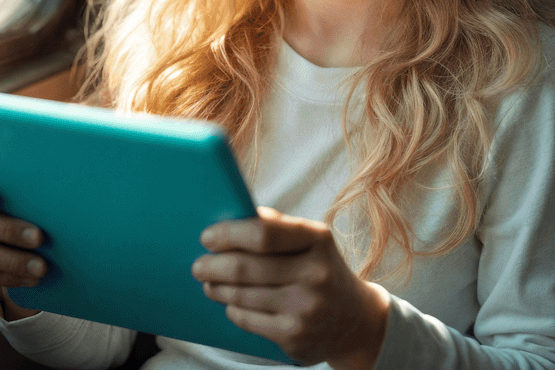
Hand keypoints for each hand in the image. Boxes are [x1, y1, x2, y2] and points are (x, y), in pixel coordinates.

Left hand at [191, 207, 389, 369]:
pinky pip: (248, 320)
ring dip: (217, 288)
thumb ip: (275, 226)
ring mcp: (306, 308)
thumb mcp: (310, 240)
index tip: (207, 237)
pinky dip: (233, 309)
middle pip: (245, 267)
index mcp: (317, 239)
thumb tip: (229, 217)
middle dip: (212, 266)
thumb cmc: (319, 268)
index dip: (228, 234)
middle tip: (198, 266)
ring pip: (242, 296)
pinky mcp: (296, 337)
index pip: (263, 233)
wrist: (356, 320)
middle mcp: (315, 273)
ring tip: (209, 283)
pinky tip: (230, 303)